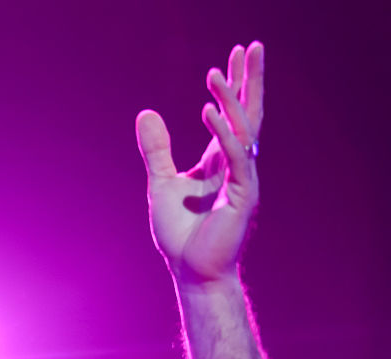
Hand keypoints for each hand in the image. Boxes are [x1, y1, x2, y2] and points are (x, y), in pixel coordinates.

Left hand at [136, 42, 263, 286]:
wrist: (191, 272)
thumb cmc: (180, 234)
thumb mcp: (161, 183)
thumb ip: (157, 149)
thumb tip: (146, 112)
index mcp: (220, 162)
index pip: (232, 115)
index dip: (235, 86)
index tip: (235, 55)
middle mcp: (237, 166)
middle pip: (248, 114)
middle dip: (250, 80)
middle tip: (252, 45)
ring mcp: (243, 180)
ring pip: (242, 131)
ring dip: (231, 101)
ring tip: (217, 73)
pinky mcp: (242, 197)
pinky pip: (235, 159)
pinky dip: (223, 135)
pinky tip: (208, 112)